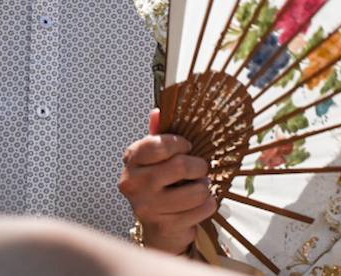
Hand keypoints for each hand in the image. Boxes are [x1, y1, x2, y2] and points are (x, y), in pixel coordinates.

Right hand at [119, 109, 217, 254]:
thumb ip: (158, 135)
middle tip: (200, 169)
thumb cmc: (160, 184)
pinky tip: (198, 205)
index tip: (188, 147)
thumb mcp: (157, 158)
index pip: (159, 144)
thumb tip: (158, 111)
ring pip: (196, 190)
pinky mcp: (163, 226)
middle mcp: (134, 183)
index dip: (180, 143)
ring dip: (204, 188)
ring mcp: (147, 207)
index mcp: (132, 160)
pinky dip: (208, 205)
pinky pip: (202, 209)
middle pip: (181, 166)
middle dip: (199, 166)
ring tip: (198, 188)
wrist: (157, 228)